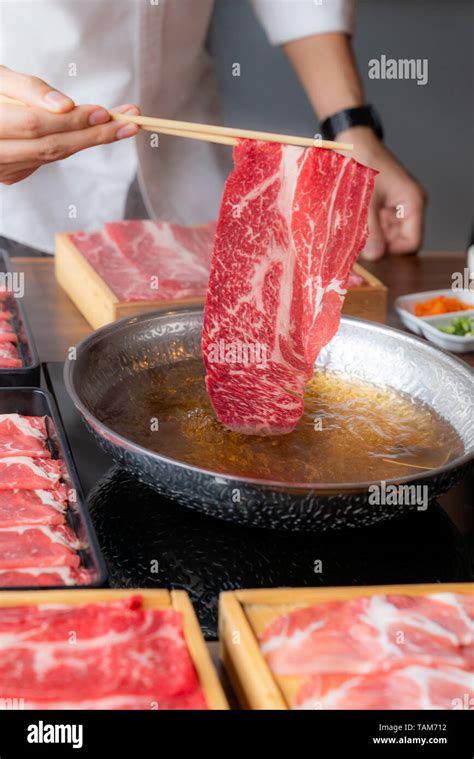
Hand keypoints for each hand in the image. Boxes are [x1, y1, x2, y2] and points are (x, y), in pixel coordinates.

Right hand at [0, 65, 139, 184]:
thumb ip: (29, 89)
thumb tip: (66, 106)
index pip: (36, 126)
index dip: (72, 120)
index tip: (106, 112)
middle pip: (51, 147)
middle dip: (93, 136)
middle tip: (131, 123)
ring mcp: (2, 170)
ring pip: (52, 156)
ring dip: (88, 141)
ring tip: (121, 125)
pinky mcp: (11, 175)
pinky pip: (45, 159)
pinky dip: (68, 144)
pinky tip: (87, 132)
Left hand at [339, 126, 426, 259]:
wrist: (351, 142)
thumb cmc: (363, 163)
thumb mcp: (366, 201)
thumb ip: (371, 230)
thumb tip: (376, 255)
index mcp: (413, 202)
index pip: (412, 242)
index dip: (393, 251)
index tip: (372, 252)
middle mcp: (408, 206)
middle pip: (400, 240)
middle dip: (381, 245)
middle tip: (359, 245)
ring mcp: (396, 206)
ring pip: (388, 235)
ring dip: (372, 238)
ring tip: (354, 232)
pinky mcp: (383, 205)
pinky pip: (379, 225)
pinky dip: (367, 229)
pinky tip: (353, 225)